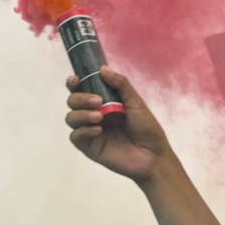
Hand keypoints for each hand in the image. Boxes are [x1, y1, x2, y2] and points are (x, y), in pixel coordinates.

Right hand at [65, 67, 172, 183]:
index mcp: (103, 102)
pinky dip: (83, 131)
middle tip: (98, 101)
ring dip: (81, 114)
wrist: (153, 154)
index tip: (76, 79)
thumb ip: (120, 85)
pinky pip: (75, 136)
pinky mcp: (89, 147)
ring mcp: (90, 131)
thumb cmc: (147, 128)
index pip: (81, 89)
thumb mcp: (136, 103)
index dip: (74, 83)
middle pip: (72, 102)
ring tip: (99, 117)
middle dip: (81, 98)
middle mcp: (93, 115)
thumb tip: (102, 69)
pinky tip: (98, 130)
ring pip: (71, 118)